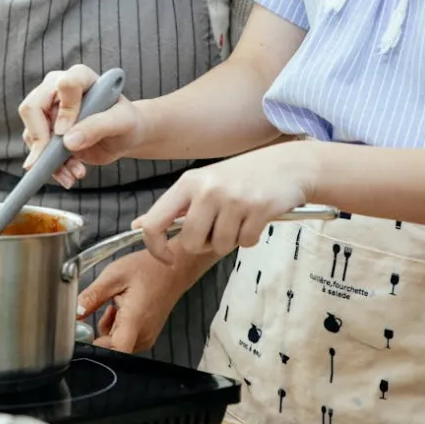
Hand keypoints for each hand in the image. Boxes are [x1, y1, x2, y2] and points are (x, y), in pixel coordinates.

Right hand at [18, 64, 143, 186]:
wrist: (123, 137)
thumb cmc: (126, 122)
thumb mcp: (121, 122)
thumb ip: (98, 126)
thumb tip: (68, 141)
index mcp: (80, 76)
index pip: (64, 85)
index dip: (64, 110)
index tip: (68, 132)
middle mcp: (57, 89)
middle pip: (32, 107)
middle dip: (41, 140)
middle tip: (54, 162)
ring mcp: (48, 111)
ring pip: (32, 134)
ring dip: (50, 160)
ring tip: (76, 173)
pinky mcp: (45, 132)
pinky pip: (37, 151)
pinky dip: (52, 167)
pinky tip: (69, 175)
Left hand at [76, 247, 208, 353]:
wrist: (174, 268)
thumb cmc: (149, 268)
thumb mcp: (114, 275)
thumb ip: (92, 295)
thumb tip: (74, 312)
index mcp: (134, 321)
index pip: (115, 351)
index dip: (95, 349)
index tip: (84, 336)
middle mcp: (142, 335)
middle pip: (111, 349)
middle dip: (98, 333)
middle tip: (103, 307)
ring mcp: (146, 337)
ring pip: (116, 345)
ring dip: (108, 329)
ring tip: (116, 304)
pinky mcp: (147, 336)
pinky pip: (125, 340)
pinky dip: (117, 327)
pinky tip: (121, 309)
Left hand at [132, 142, 318, 260]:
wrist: (286, 165)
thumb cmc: (241, 177)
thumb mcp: (203, 182)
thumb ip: (174, 206)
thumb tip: (138, 226)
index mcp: (188, 182)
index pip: (154, 223)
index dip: (156, 249)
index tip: (168, 258)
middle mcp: (207, 188)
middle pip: (190, 242)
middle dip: (204, 244)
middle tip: (218, 228)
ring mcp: (233, 198)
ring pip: (219, 246)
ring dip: (230, 240)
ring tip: (239, 219)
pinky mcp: (258, 208)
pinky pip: (245, 243)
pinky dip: (250, 238)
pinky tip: (255, 219)